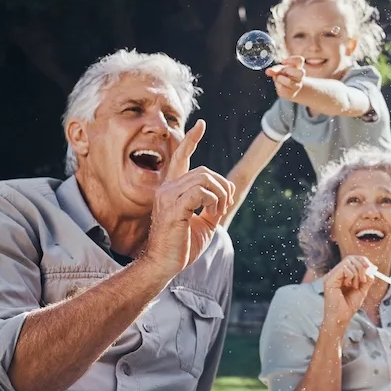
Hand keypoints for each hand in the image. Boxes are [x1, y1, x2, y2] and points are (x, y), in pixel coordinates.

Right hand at [144, 120, 235, 277]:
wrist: (164, 266)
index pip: (180, 157)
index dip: (191, 140)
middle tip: (224, 206)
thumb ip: (212, 206)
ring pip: (204, 178)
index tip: (201, 124)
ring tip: (219, 211)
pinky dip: (214, 201)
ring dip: (220, 194)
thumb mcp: (203, 223)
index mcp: (172, 190)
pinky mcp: (173, 207)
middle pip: (204, 171)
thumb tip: (226, 195)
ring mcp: (167, 196)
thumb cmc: (181, 247)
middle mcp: (167, 188)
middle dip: (222, 186)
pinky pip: (201, 192)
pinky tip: (212, 214)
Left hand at [266, 56, 305, 99]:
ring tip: (278, 79)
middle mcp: (300, 77)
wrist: (287, 88)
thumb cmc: (284, 75)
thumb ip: (274, 70)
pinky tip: (279, 85)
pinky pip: (283, 89)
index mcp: (298, 67)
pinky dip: (278, 86)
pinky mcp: (292, 94)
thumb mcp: (279, 70)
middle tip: (283, 71)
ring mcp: (297, 86)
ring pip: (289, 82)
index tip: (283, 62)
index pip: (300, 60)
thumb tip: (268, 71)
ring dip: (280, 79)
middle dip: (288, 71)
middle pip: (301, 72)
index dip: (291, 60)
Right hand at [320, 256, 374, 335]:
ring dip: (357, 273)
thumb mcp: (362, 290)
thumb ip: (367, 280)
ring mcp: (331, 276)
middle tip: (366, 277)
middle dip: (362, 266)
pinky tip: (348, 286)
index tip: (373, 268)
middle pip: (350, 258)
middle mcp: (336, 273)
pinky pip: (344, 268)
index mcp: (342, 275)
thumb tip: (372, 270)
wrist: (342, 317)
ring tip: (355, 286)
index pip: (352, 260)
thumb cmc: (349, 306)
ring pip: (348, 262)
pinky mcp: (329, 279)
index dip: (363, 261)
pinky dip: (351, 276)